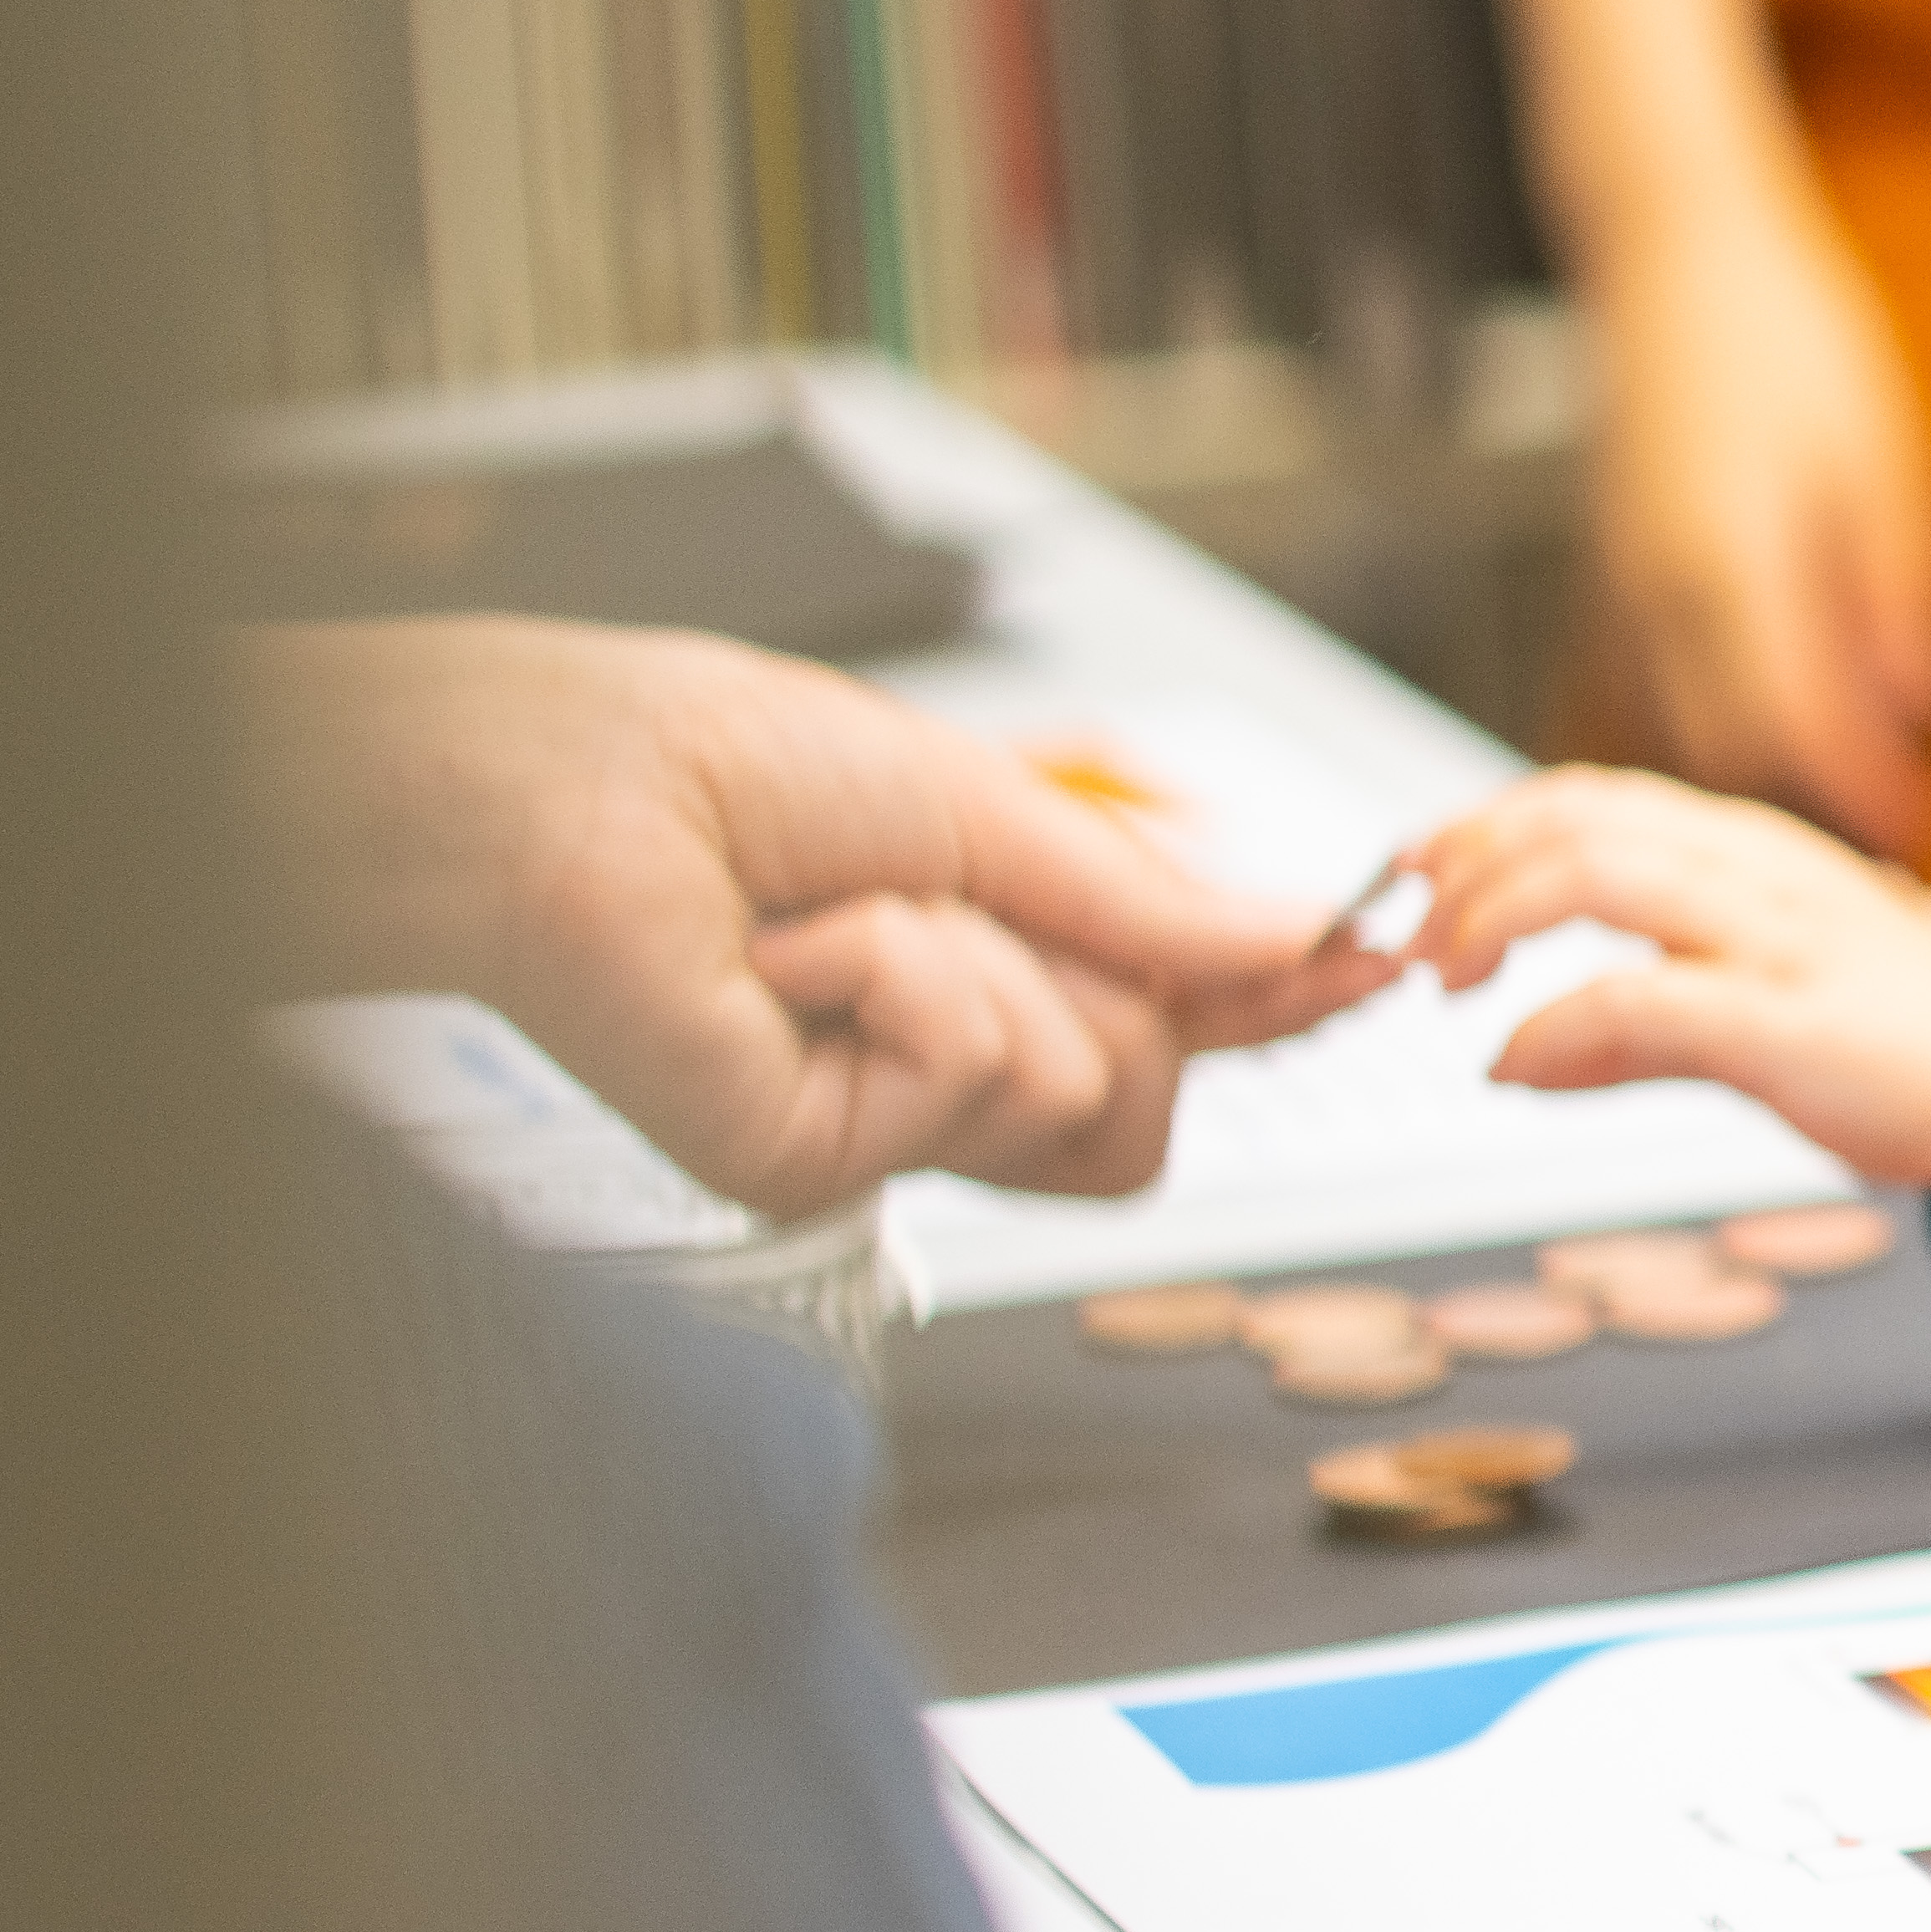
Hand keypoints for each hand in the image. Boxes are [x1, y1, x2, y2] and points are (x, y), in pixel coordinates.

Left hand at [243, 616, 1387, 1215]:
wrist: (562, 790)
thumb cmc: (719, 762)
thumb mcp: (988, 805)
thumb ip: (1153, 898)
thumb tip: (1304, 938)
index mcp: (992, 975)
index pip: (1175, 1030)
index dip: (1269, 1001)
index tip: (1368, 958)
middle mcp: (944, 1074)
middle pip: (1154, 1099)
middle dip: (1105, 973)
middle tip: (976, 900)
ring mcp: (885, 1133)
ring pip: (1091, 1099)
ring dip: (989, 963)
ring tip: (849, 920)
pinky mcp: (825, 1169)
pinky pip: (982, 1076)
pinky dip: (906, 975)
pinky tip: (796, 956)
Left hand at [1397, 764, 1930, 1191]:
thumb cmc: (1908, 1047)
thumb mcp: (1752, 1019)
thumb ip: (1636, 1025)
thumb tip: (1520, 1054)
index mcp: (1752, 857)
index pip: (1590, 799)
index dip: (1482, 824)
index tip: (1413, 872)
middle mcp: (1760, 875)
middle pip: (1577, 820)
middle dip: (1465, 867)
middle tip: (1411, 938)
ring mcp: (1782, 941)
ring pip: (1602, 875)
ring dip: (1493, 917)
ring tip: (1446, 981)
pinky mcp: (1799, 1024)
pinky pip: (1652, 998)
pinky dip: (1559, 1022)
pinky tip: (1513, 1058)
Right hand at [1575, 191, 1930, 861]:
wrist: (1675, 259)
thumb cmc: (1793, 343)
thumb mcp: (1874, 461)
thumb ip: (1891, 592)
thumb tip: (1922, 709)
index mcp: (1729, 563)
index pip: (1789, 723)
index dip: (1857, 790)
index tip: (1924, 833)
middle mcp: (1654, 594)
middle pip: (1720, 755)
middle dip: (1804, 815)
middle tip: (1890, 863)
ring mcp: (1614, 591)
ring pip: (1666, 740)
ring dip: (1743, 795)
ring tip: (1831, 836)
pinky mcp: (1602, 584)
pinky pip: (1637, 703)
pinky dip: (1695, 748)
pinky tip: (1752, 776)